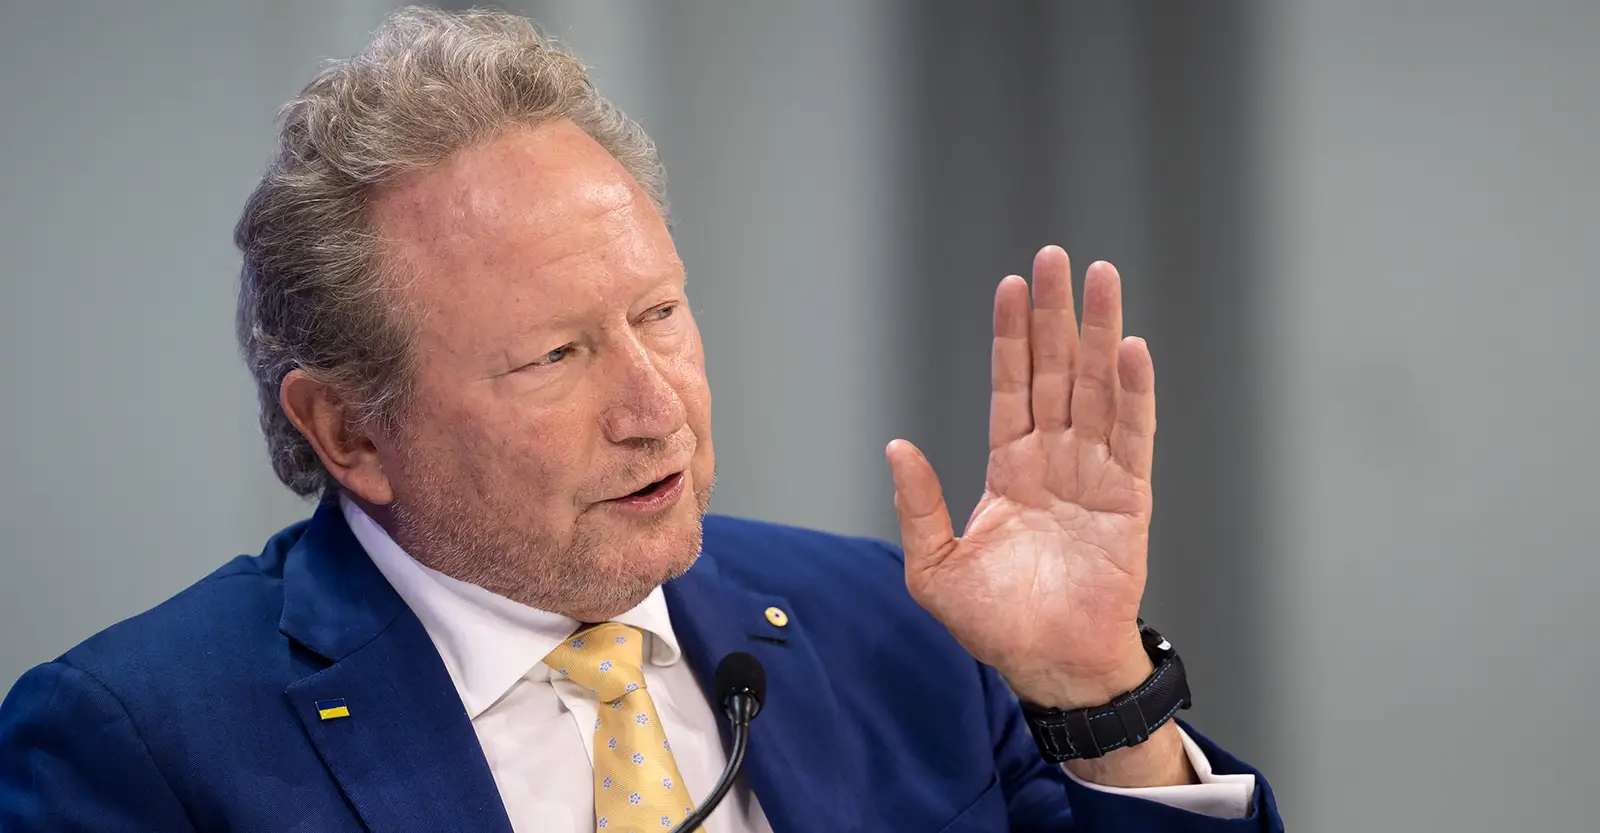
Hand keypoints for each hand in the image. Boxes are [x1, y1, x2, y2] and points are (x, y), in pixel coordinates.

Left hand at [887, 246, 1156, 708]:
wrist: (1050, 667)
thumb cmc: (998, 625)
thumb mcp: (935, 566)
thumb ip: (919, 505)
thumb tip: (896, 446)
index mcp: (1011, 470)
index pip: (1011, 387)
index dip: (1011, 337)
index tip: (1011, 285)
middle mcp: (1055, 461)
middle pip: (1056, 370)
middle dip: (1055, 314)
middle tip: (1055, 256)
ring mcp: (1094, 474)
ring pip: (1097, 388)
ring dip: (1100, 334)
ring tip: (1102, 279)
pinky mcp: (1128, 498)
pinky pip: (1132, 435)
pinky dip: (1134, 392)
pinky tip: (1131, 348)